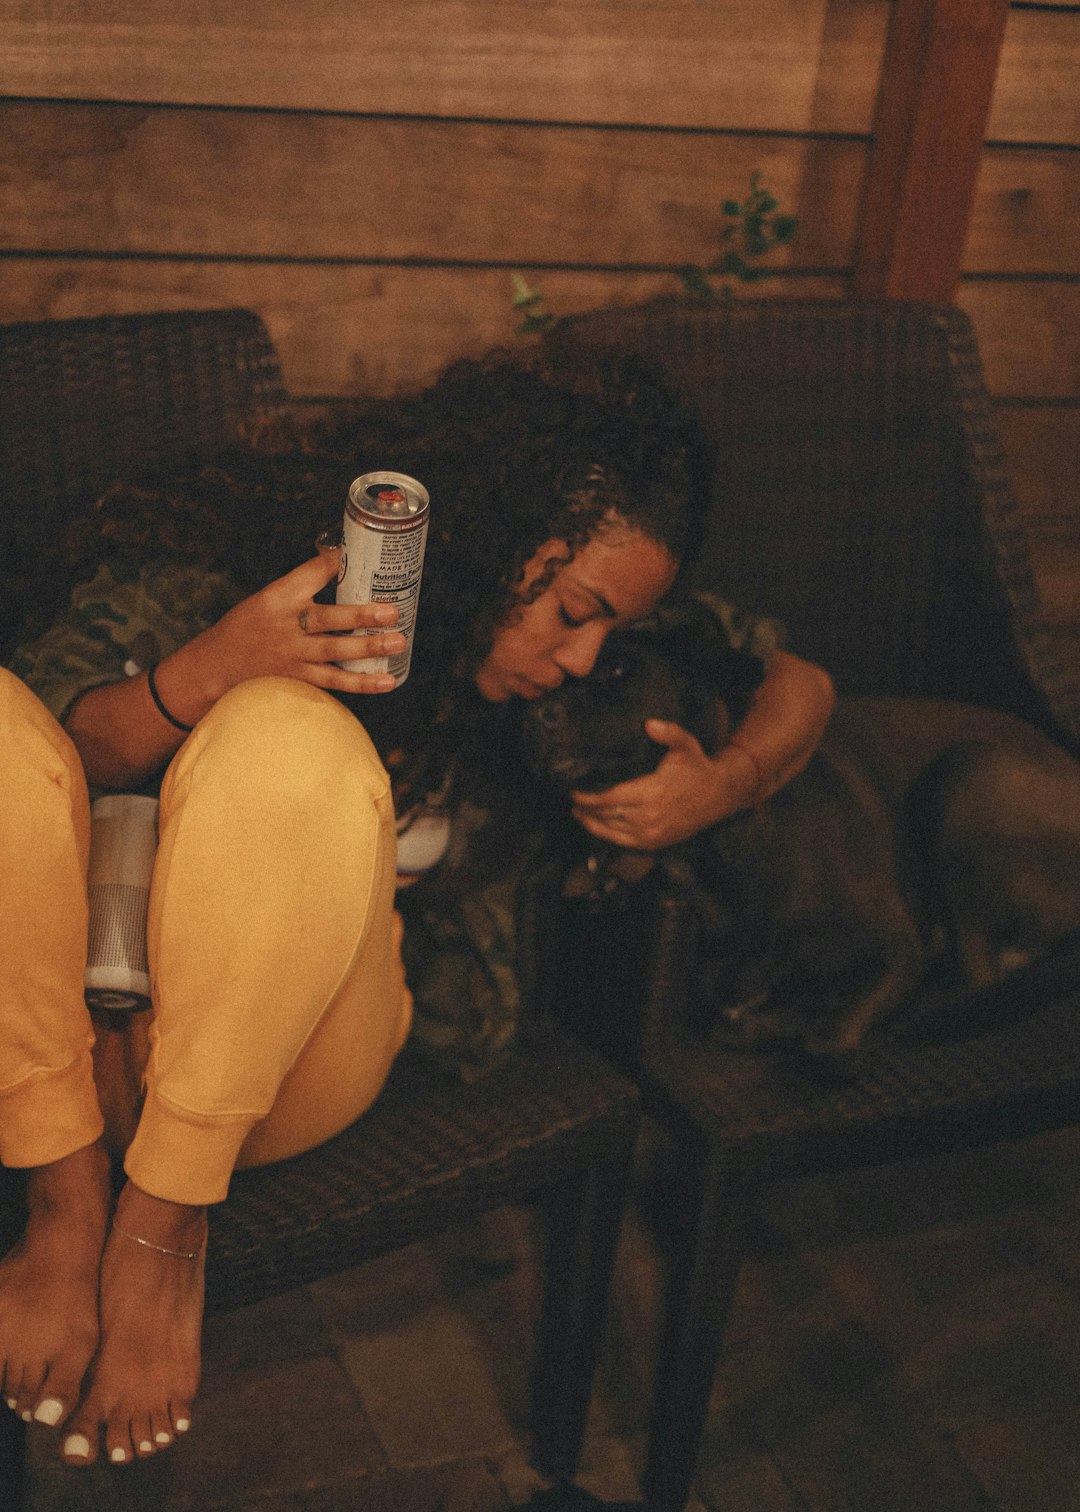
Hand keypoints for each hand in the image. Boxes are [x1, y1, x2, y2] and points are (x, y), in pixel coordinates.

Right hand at [173, 551, 407, 713]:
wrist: (215, 668)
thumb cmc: (248, 628)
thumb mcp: (268, 598)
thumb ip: (304, 586)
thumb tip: (343, 560)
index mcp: (278, 597)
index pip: (309, 575)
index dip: (333, 563)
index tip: (356, 554)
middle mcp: (286, 626)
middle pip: (327, 619)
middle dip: (361, 615)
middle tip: (393, 612)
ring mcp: (293, 655)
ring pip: (334, 652)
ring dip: (368, 649)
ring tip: (398, 642)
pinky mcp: (298, 679)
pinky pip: (334, 682)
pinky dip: (361, 683)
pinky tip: (386, 680)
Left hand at [570, 718, 756, 850]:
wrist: (718, 796)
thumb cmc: (698, 768)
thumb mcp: (685, 745)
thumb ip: (668, 732)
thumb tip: (649, 724)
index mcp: (653, 792)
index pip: (610, 798)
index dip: (588, 797)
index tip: (574, 792)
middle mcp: (649, 816)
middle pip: (607, 815)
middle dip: (585, 809)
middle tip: (571, 801)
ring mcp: (652, 833)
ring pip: (612, 831)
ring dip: (591, 824)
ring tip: (577, 814)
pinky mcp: (655, 842)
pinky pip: (623, 843)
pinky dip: (607, 835)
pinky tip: (597, 827)